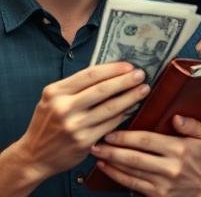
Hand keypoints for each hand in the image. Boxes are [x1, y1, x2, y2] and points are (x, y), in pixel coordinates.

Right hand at [9, 62, 148, 181]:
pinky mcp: (84, 141)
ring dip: (130, 97)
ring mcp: (74, 126)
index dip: (113, 69)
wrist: (34, 156)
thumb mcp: (53, 99)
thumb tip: (111, 72)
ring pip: (110, 108)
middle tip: (141, 75)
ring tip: (144, 89)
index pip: (90, 74)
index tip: (129, 65)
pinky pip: (110, 124)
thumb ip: (75, 87)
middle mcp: (63, 108)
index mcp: (55, 92)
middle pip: (102, 90)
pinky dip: (124, 115)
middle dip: (126, 81)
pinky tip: (132, 108)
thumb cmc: (49, 123)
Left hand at [91, 114, 200, 196]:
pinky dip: (116, 176)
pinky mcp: (156, 194)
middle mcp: (169, 167)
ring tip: (97, 154)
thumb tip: (177, 118)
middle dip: (112, 150)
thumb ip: (191, 124)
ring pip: (130, 171)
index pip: (147, 141)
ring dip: (111, 163)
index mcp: (179, 149)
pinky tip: (106, 168)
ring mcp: (162, 182)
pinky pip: (131, 184)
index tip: (112, 133)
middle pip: (134, 158)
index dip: (126, 137)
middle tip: (97, 143)